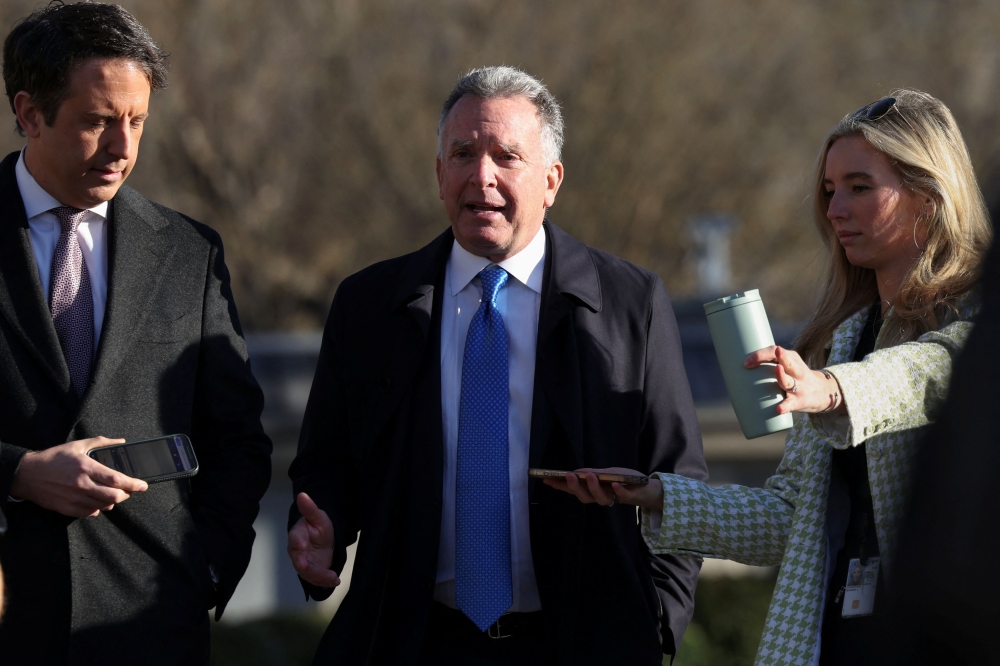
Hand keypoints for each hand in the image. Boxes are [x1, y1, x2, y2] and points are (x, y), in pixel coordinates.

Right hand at [10, 437, 147, 517]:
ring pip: (103, 506)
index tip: (143, 485)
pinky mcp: (67, 509)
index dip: (133, 484)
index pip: (116, 479)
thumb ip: (101, 443)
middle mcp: (81, 485)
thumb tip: (120, 442)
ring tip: (113, 494)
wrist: (28, 475)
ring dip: (112, 501)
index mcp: (86, 467)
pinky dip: (98, 508)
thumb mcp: (77, 445)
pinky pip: (90, 513)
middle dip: (126, 495)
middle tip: (128, 490)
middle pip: (113, 496)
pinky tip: (97, 501)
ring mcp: (74, 499)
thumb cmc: (54, 458)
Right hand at [287, 492, 339, 587]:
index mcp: (298, 535)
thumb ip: (310, 508)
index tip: (301, 545)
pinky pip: (316, 578)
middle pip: (298, 559)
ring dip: (319, 576)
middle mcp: (297, 551)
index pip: (295, 538)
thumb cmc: (318, 526)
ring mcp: (304, 563)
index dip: (297, 542)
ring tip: (332, 577)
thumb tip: (302, 494)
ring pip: (308, 572)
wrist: (323, 540)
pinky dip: (325, 581)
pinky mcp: (312, 572)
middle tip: (305, 566)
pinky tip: (335, 580)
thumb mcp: (318, 516)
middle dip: (302, 563)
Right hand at [543, 467, 663, 511]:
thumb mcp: (608, 473)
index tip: (546, 479)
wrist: (646, 487)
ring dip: (594, 487)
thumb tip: (577, 472)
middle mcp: (601, 497)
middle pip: (584, 497)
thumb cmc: (624, 479)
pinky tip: (615, 484)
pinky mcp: (628, 497)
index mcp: (593, 490)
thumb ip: (594, 474)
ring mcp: (614, 498)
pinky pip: (622, 496)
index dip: (560, 486)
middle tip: (569, 475)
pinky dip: (619, 491)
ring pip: (600, 499)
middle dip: (575, 487)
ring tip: (590, 475)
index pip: (574, 490)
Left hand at [745, 346, 845, 413]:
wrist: (823, 393)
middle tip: (762, 357)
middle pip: (786, 362)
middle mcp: (796, 371)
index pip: (774, 352)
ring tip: (777, 370)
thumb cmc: (795, 378)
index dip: (761, 355)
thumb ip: (765, 368)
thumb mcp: (786, 368)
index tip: (746, 362)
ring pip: (788, 381)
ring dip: (782, 376)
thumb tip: (733, 372)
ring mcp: (799, 386)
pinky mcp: (800, 401)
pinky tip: (778, 408)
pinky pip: (791, 404)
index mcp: (790, 360)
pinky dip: (785, 406)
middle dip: (778, 357)